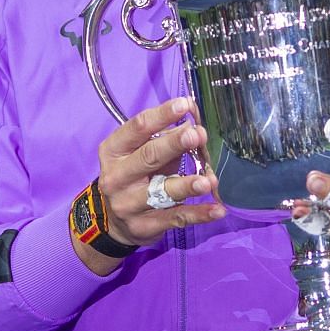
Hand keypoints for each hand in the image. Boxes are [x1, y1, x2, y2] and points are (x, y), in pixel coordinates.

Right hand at [80, 97, 224, 272]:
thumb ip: (164, 137)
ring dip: (187, 185)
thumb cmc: (132, 176)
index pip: (137, 128)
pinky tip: (217, 209)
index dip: (161, 115)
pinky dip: (198, 214)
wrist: (112, 221)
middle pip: (148, 156)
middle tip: (197, 134)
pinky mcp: (145, 226)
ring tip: (208, 180)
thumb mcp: (139, 153)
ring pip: (162, 191)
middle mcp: (117, 177)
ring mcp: (129, 204)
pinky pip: (175, 218)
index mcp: (114, 151)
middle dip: (174, 144)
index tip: (184, 105)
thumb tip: (194, 119)